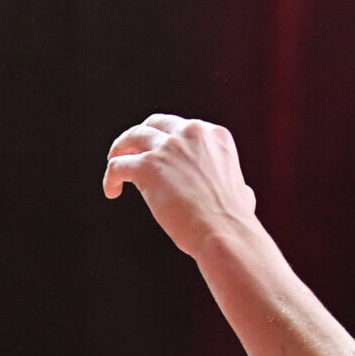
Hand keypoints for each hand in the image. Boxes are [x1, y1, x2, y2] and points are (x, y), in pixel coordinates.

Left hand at [101, 116, 260, 261]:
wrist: (223, 230)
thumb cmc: (233, 220)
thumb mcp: (243, 192)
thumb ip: (238, 185)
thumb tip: (244, 193)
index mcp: (213, 134)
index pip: (180, 127)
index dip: (164, 140)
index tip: (157, 154)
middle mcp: (190, 133)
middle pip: (153, 125)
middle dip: (139, 137)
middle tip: (128, 152)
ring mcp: (168, 147)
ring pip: (131, 138)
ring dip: (119, 151)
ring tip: (114, 166)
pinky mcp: (148, 166)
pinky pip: (118, 165)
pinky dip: (111, 177)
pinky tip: (112, 191)